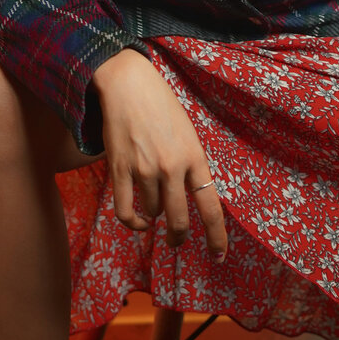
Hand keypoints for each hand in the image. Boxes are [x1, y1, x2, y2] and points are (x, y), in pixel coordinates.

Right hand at [90, 48, 226, 259]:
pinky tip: (139, 222)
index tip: (218, 255)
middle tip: (177, 241)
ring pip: (153, 212)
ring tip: (154, 201)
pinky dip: (134, 223)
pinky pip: (126, 212)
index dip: (216, 236)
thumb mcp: (188, 132)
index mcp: (194, 157)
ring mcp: (144, 170)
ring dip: (155, 214)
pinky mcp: (119, 170)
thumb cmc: (162, 106)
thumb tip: (191, 196)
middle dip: (179, 237)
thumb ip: (191, 164)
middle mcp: (172, 167)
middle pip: (179, 220)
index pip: (211, 207)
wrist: (129, 84)